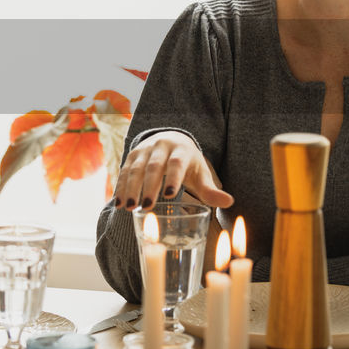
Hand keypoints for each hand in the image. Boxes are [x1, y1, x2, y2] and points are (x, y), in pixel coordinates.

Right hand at [111, 130, 232, 209]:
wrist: (170, 140)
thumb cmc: (188, 164)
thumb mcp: (200, 175)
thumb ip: (211, 191)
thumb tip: (230, 202)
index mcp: (181, 150)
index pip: (177, 163)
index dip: (173, 178)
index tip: (170, 196)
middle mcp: (161, 146)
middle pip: (154, 166)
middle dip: (148, 186)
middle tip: (146, 207)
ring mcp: (145, 149)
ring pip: (136, 168)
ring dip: (130, 188)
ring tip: (129, 208)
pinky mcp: (132, 155)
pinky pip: (124, 170)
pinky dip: (120, 186)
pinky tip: (118, 203)